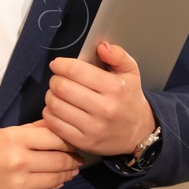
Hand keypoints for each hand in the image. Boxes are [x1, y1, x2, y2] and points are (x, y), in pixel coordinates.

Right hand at [0, 120, 81, 188]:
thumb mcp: (3, 135)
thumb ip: (32, 130)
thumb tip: (58, 124)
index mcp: (16, 139)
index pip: (56, 137)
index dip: (70, 140)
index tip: (76, 141)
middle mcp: (19, 161)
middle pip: (60, 159)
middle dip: (73, 159)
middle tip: (80, 158)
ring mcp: (19, 184)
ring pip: (56, 178)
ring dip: (67, 174)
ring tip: (72, 170)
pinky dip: (54, 187)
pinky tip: (57, 182)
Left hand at [43, 42, 157, 158]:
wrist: (138, 133)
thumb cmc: (130, 100)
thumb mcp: (131, 72)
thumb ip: (118, 55)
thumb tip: (101, 47)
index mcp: (114, 88)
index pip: (76, 70)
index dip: (61, 64)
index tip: (58, 64)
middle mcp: (104, 108)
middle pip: (62, 88)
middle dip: (54, 79)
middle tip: (58, 79)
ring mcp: (93, 127)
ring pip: (55, 106)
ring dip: (50, 96)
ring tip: (57, 94)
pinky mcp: (84, 142)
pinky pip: (55, 124)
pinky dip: (50, 114)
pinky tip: (57, 109)